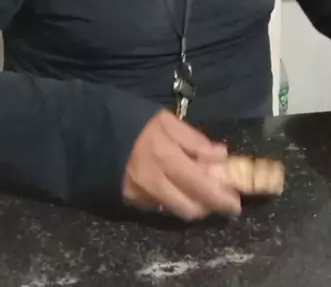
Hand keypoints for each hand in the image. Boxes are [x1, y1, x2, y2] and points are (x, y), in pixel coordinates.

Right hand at [122, 110, 241, 219]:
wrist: (94, 130)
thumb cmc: (135, 121)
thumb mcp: (167, 121)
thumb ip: (194, 140)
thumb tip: (221, 156)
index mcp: (166, 159)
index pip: (200, 187)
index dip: (220, 198)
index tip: (235, 203)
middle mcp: (154, 183)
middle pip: (189, 208)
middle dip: (208, 206)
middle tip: (219, 197)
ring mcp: (140, 195)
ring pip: (174, 210)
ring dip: (191, 204)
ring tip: (198, 190)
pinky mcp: (129, 200)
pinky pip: (158, 206)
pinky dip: (171, 200)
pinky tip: (174, 187)